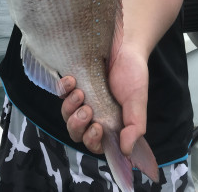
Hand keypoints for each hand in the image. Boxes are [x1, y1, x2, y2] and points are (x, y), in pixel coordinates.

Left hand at [61, 41, 148, 156]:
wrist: (125, 46)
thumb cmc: (133, 74)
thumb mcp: (138, 101)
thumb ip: (134, 127)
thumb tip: (126, 151)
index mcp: (109, 124)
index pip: (95, 144)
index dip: (92, 141)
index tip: (97, 128)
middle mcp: (93, 114)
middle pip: (76, 133)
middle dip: (77, 125)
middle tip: (88, 110)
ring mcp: (81, 100)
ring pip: (66, 115)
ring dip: (70, 108)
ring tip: (80, 93)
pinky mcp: (72, 84)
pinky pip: (60, 93)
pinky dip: (63, 89)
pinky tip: (72, 80)